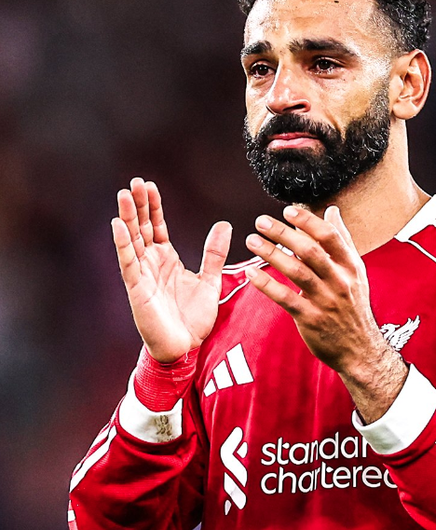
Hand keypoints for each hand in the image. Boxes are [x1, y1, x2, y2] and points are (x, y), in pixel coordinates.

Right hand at [112, 178, 231, 362]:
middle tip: (135, 181)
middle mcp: (151, 264)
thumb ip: (213, 253)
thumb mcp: (209, 280)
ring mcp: (142, 275)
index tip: (150, 186)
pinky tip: (118, 224)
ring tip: (124, 195)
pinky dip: (123, 244)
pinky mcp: (137, 289)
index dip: (154, 207)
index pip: (157, 226)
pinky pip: (129, 263)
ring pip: (132, 240)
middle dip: (139, 205)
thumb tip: (224, 224)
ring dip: (128, 218)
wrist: (185, 349)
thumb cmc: (193, 318)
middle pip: (142, 228)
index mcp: (167, 260)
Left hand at [244, 205, 406, 421]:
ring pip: (297, 272)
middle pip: (310, 251)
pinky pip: (286, 299)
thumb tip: (333, 210)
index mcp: (350, 266)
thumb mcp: (355, 271)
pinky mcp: (311, 319)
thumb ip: (342, 239)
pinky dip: (267, 285)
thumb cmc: (353, 305)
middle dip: (284, 233)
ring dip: (272, 254)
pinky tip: (251, 273)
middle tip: (260, 221)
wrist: (359, 349)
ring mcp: (325, 301)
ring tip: (252, 241)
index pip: (329, 237)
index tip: (288, 210)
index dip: (308, 222)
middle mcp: (339, 281)